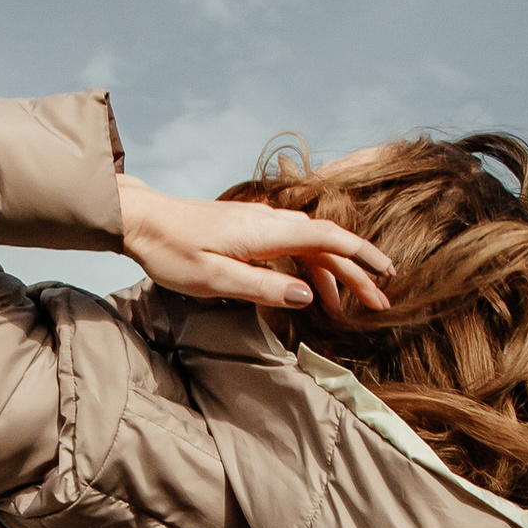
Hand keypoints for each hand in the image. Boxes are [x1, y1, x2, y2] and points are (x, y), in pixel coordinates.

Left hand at [116, 176, 392, 315]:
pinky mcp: (246, 230)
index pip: (329, 239)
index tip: (387, 273)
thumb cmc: (171, 251)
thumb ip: (263, 288)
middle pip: (326, 244)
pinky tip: (308, 289)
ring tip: (346, 307)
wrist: (139, 220)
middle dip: (356, 272)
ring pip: (309, 246)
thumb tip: (308, 297)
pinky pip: (289, 247)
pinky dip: (307, 268)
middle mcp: (269, 222)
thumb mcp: (214, 279)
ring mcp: (258, 224)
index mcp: (266, 232)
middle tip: (380, 301)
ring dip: (332, 274)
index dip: (362, 256)